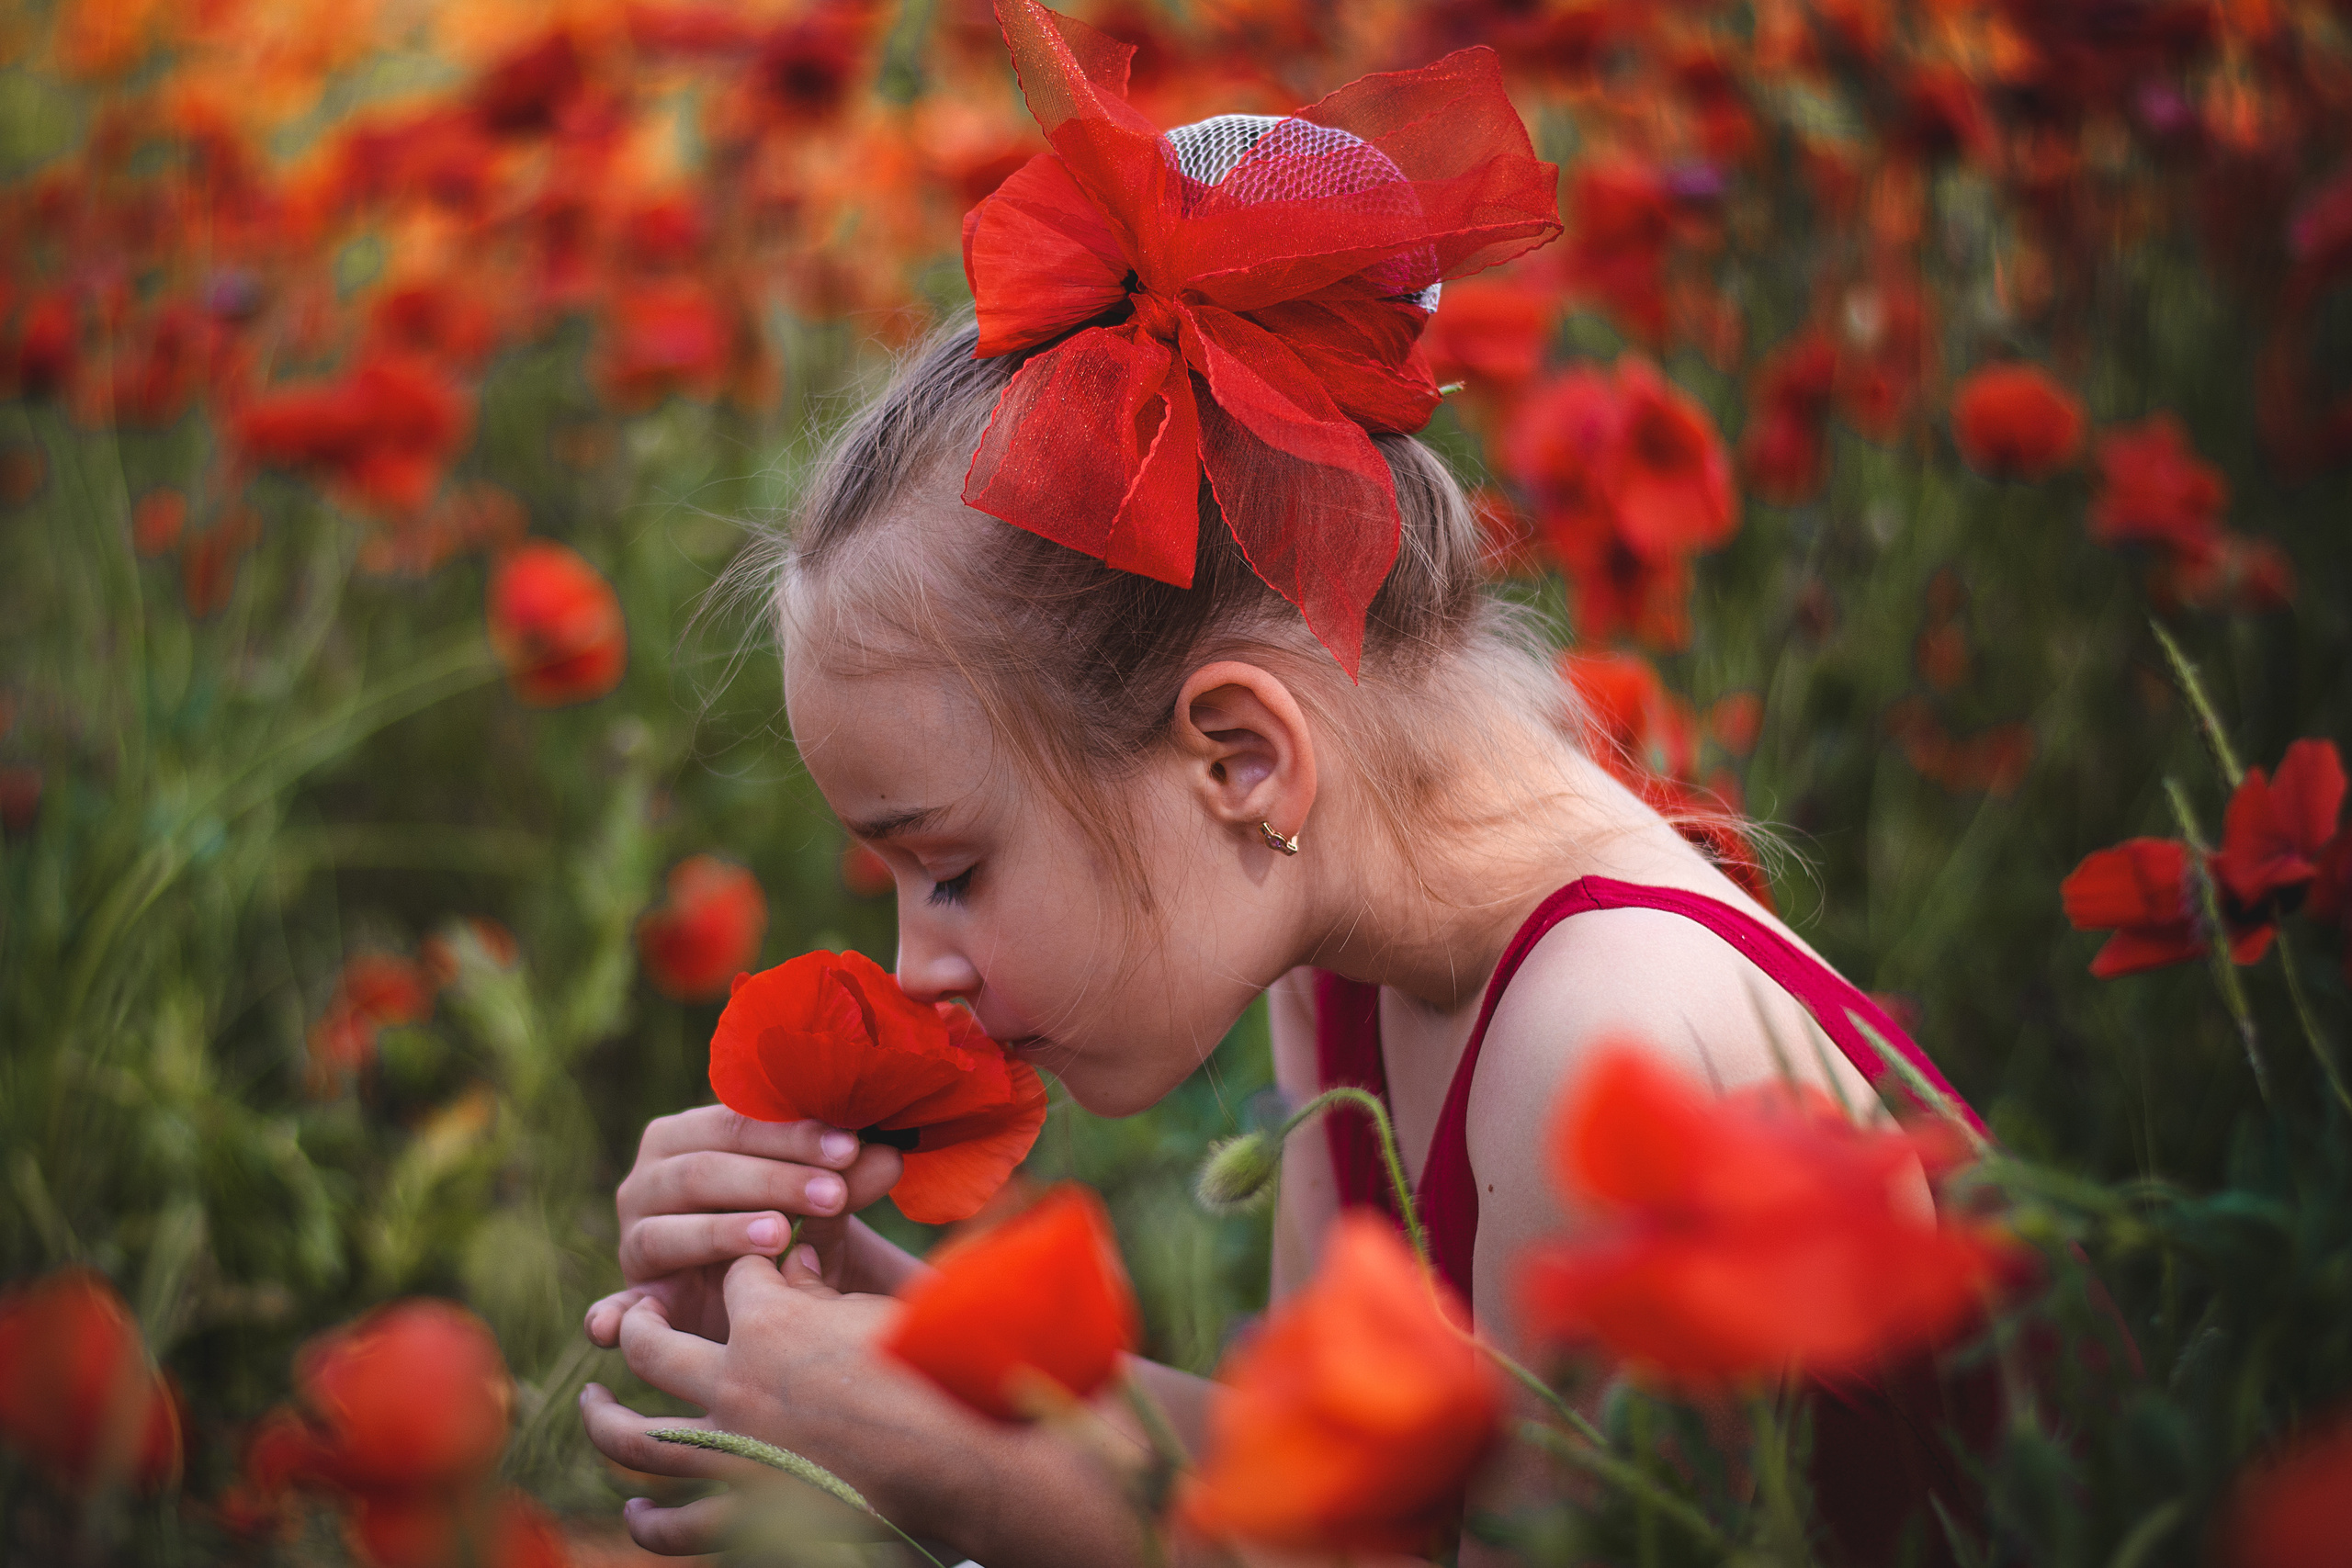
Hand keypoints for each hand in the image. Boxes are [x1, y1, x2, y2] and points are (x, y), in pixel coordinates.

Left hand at [580, 1248, 990, 1556]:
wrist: (956, 1459)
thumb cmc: (932, 1372)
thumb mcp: (882, 1311)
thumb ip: (829, 1287)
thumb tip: (798, 1263)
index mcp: (769, 1321)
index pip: (733, 1276)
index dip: (741, 1266)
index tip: (748, 1267)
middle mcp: (732, 1384)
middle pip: (651, 1344)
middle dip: (636, 1324)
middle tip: (631, 1321)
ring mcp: (730, 1455)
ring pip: (635, 1436)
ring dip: (605, 1420)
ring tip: (593, 1407)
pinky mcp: (742, 1517)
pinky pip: (677, 1523)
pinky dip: (652, 1519)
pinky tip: (639, 1512)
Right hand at [584, 1106, 902, 1345]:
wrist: (764, 1294)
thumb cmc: (795, 1229)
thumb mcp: (823, 1206)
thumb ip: (846, 1181)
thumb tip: (889, 1155)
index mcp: (693, 1132)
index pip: (739, 1122)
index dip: (793, 1135)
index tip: (850, 1148)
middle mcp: (652, 1176)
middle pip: (704, 1170)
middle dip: (771, 1180)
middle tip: (832, 1194)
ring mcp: (634, 1234)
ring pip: (668, 1229)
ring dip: (720, 1232)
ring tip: (777, 1236)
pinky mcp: (632, 1294)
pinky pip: (617, 1306)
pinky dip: (614, 1315)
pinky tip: (614, 1328)